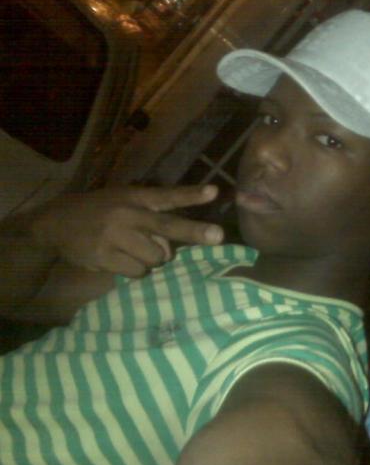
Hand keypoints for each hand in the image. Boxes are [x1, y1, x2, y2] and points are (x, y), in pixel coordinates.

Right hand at [30, 185, 223, 276]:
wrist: (56, 223)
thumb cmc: (99, 210)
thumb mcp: (122, 200)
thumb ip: (149, 215)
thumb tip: (172, 246)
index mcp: (135, 198)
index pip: (167, 196)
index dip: (190, 195)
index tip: (214, 192)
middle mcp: (127, 214)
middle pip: (167, 227)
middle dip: (195, 232)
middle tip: (218, 236)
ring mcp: (115, 236)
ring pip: (155, 257)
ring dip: (152, 259)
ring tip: (133, 249)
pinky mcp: (105, 257)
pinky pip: (138, 272)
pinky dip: (136, 270)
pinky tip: (120, 258)